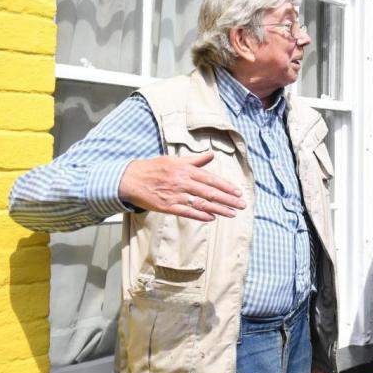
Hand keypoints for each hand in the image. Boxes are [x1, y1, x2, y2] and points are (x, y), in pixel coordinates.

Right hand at [119, 152, 245, 220]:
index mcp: (186, 170)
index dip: (226, 186)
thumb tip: (211, 155)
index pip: (211, 179)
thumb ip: (195, 160)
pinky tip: (211, 218)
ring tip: (232, 213)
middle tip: (242, 205)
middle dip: (228, 199)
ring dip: (218, 209)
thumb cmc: (154, 168)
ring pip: (201, 203)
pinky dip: (200, 215)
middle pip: (210, 192)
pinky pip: (187, 212)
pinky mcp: (167, 206)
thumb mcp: (174, 160)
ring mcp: (175, 195)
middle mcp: (182, 182)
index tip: (238, 192)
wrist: (131, 179)